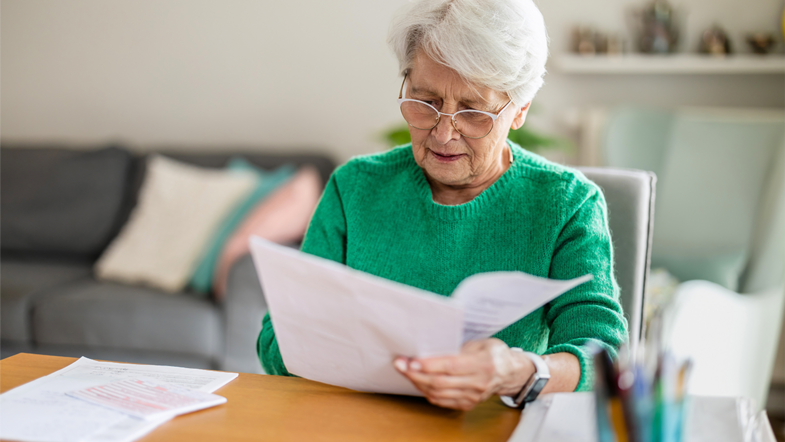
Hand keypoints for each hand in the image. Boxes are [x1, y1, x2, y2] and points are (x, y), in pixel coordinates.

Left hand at [393, 338, 533, 410]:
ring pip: (438, 393)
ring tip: (406, 371)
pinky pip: (442, 401)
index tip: (412, 360)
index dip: (429, 365)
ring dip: (418, 382)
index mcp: (483, 364)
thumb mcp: (481, 343)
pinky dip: (427, 391)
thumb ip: (459, 347)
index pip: (451, 366)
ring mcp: (472, 396)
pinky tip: (419, 381)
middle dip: (416, 374)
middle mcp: (478, 383)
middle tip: (400, 364)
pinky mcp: (467, 404)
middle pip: (440, 382)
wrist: (511, 373)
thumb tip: (432, 347)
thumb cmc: (494, 354)